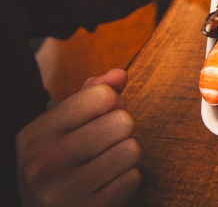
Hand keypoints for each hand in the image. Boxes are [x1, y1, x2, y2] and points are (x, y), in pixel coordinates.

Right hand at [16, 69, 140, 206]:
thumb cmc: (63, 161)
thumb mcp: (65, 126)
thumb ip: (92, 94)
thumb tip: (120, 74)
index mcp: (36, 134)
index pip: (103, 96)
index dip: (112, 103)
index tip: (98, 118)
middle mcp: (43, 163)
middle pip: (122, 121)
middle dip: (121, 130)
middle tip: (103, 145)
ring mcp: (64, 191)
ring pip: (132, 149)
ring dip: (125, 156)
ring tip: (103, 165)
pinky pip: (133, 178)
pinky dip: (126, 180)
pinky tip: (105, 185)